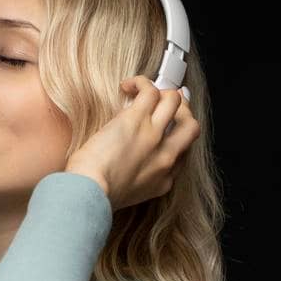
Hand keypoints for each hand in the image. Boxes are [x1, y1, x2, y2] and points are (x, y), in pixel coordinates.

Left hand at [64, 75, 199, 210]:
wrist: (89, 193)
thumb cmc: (96, 197)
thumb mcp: (126, 196)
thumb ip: (134, 181)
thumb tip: (122, 165)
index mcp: (163, 180)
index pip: (182, 153)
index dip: (174, 136)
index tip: (163, 129)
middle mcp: (165, 157)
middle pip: (191, 126)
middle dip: (182, 111)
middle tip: (167, 104)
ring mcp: (154, 136)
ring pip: (174, 101)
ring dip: (162, 92)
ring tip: (143, 92)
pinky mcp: (137, 119)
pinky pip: (150, 90)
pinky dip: (141, 83)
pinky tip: (128, 86)